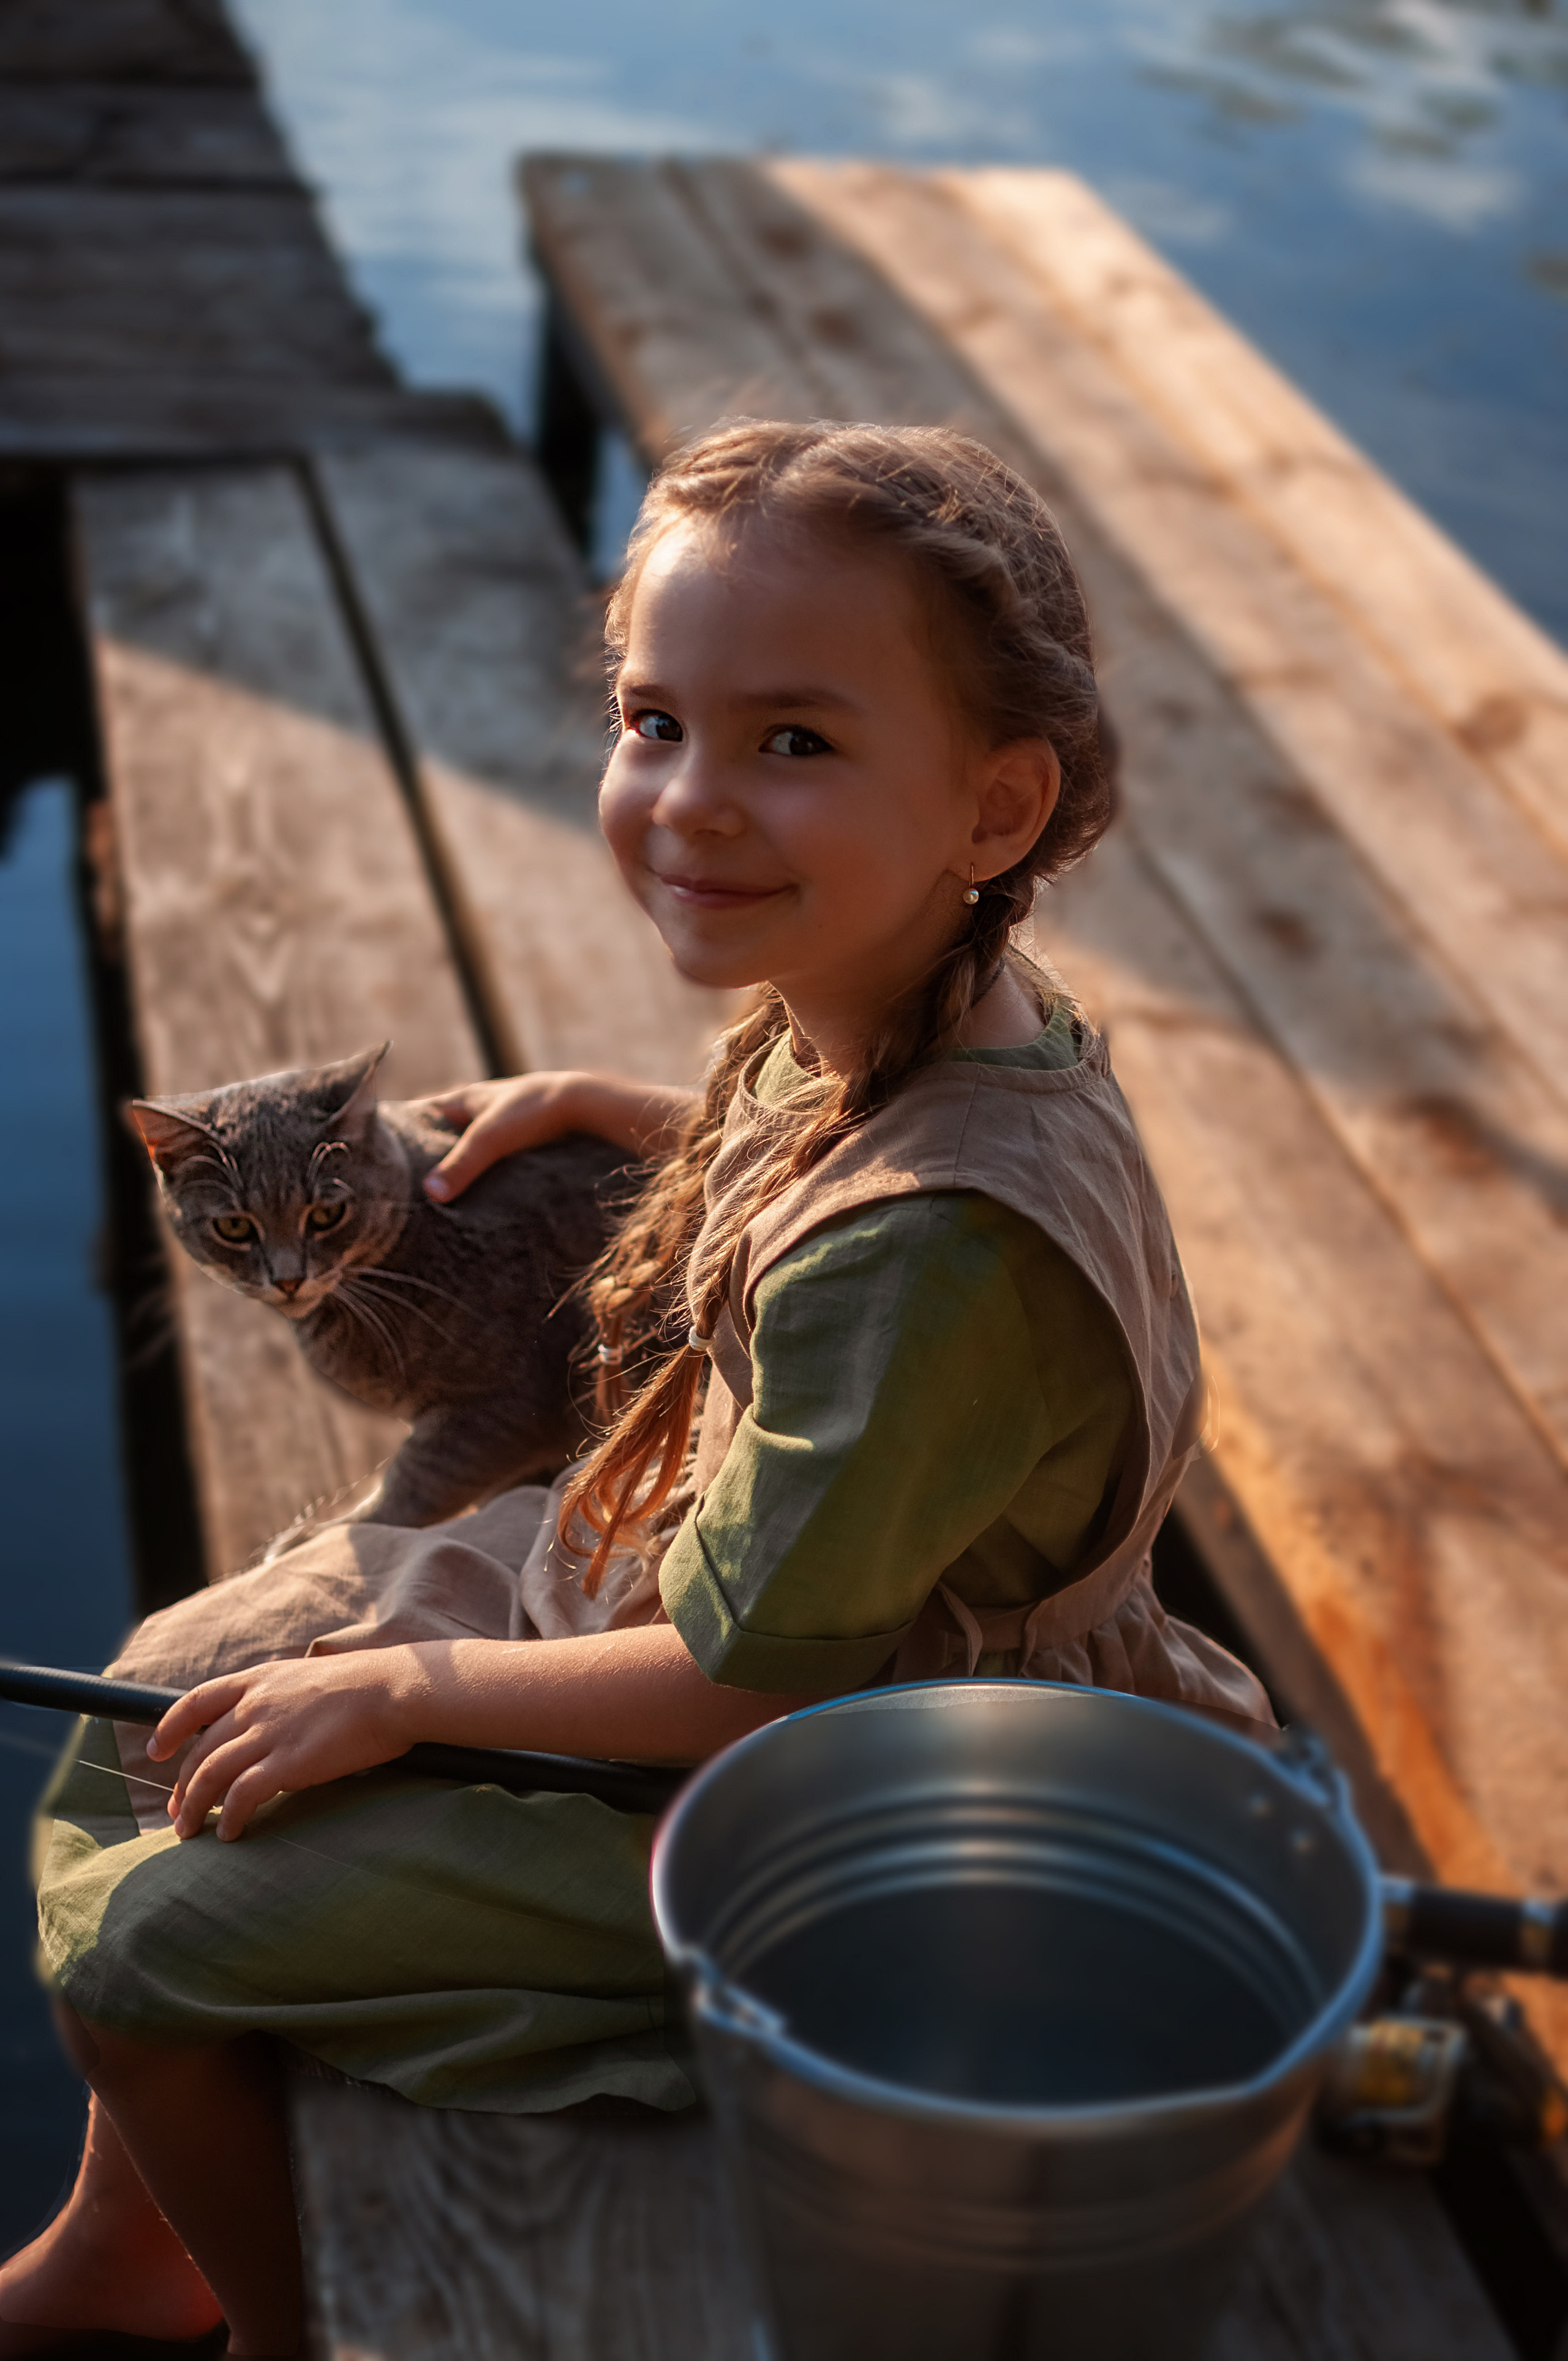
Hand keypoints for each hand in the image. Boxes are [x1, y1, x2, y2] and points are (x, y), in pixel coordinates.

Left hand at [149, 1652, 421, 1840]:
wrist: (395, 1689)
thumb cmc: (367, 1686)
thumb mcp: (310, 1679)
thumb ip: (282, 1699)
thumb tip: (272, 1724)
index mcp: (260, 1679)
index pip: (195, 1700)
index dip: (170, 1727)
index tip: (156, 1750)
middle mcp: (256, 1704)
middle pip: (200, 1748)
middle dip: (182, 1783)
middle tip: (177, 1811)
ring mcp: (269, 1732)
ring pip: (211, 1774)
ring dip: (194, 1806)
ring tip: (189, 1831)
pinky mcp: (288, 1762)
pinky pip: (243, 1795)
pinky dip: (231, 1817)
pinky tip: (231, 1833)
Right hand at [416, 1072, 696, 1199]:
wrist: (585, 1106)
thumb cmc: (535, 1112)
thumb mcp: (492, 1138)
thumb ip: (462, 1165)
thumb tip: (431, 1194)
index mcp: (461, 1100)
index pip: (416, 1117)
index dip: (396, 1135)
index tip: (376, 1160)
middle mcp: (475, 1111)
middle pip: (436, 1138)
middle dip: (420, 1161)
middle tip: (399, 1191)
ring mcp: (495, 1127)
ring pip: (462, 1152)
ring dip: (451, 1171)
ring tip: (429, 1204)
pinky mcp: (515, 1145)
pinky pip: (485, 1163)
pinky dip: (475, 1177)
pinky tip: (470, 1200)